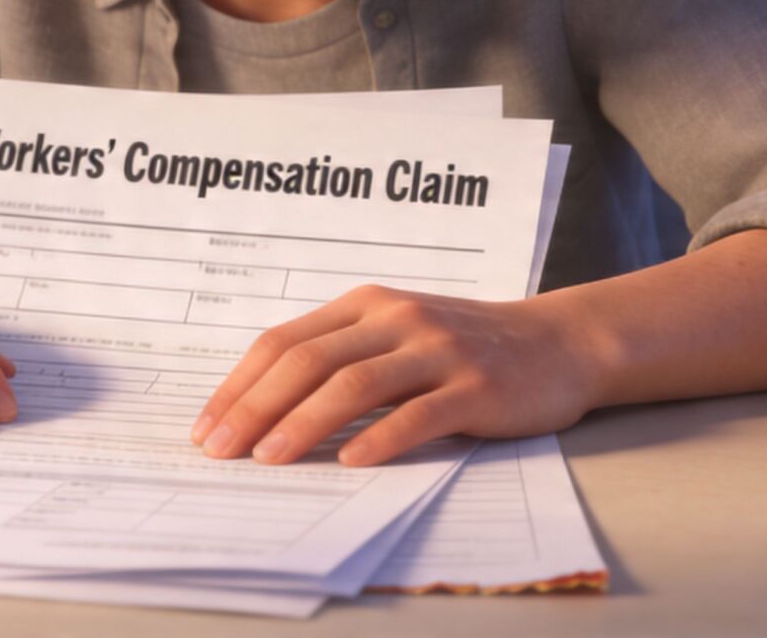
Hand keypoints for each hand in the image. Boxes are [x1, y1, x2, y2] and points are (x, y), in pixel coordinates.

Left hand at [191, 284, 599, 466]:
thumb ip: (344, 357)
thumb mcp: (398, 334)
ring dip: (304, 423)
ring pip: (355, 384)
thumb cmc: (465, 346)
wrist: (558, 342)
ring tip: (268, 458)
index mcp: (367, 304)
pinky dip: (381, 438)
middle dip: (256, 407)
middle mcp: (397, 318)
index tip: (207, 425)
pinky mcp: (476, 386)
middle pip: (310, 361)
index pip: (286, 341)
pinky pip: (419, 413)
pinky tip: (351, 462)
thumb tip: (265, 410)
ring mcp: (438, 349)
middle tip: (222, 449)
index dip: (240, 384)